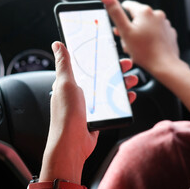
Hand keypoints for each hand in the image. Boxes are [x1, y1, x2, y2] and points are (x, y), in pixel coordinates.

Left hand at [39, 41, 136, 183]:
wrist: (72, 144)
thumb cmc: (66, 114)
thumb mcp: (65, 83)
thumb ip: (64, 64)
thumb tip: (57, 45)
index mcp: (71, 83)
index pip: (87, 65)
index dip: (100, 57)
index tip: (111, 51)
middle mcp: (80, 93)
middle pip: (101, 76)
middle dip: (115, 70)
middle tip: (126, 65)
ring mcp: (91, 105)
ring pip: (109, 90)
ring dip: (121, 84)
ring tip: (132, 80)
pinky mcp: (99, 116)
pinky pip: (113, 105)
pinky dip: (122, 100)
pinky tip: (129, 96)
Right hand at [101, 0, 183, 74]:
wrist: (164, 65)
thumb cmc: (145, 51)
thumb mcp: (125, 31)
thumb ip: (115, 12)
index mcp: (144, 11)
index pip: (127, 5)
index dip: (121, 18)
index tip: (121, 29)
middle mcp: (157, 14)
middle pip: (137, 17)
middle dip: (131, 28)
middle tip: (129, 42)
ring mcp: (165, 23)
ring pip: (147, 25)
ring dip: (141, 33)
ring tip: (139, 47)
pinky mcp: (169, 32)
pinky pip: (156, 32)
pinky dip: (151, 38)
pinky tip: (149, 48)